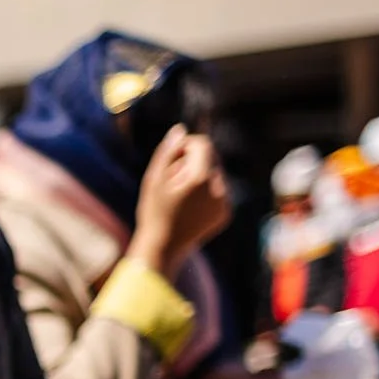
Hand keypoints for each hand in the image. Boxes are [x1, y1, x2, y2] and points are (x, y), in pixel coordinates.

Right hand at [127, 125, 231, 280]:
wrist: (163, 248)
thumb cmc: (152, 212)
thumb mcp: (153, 179)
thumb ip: (168, 152)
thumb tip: (181, 130)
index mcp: (200, 178)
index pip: (203, 144)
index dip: (186, 146)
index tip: (172, 159)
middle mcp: (218, 189)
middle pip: (211, 158)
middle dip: (193, 163)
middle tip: (173, 183)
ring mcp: (224, 202)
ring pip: (216, 174)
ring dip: (199, 178)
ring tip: (180, 197)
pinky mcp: (225, 213)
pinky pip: (219, 192)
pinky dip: (206, 194)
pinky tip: (189, 208)